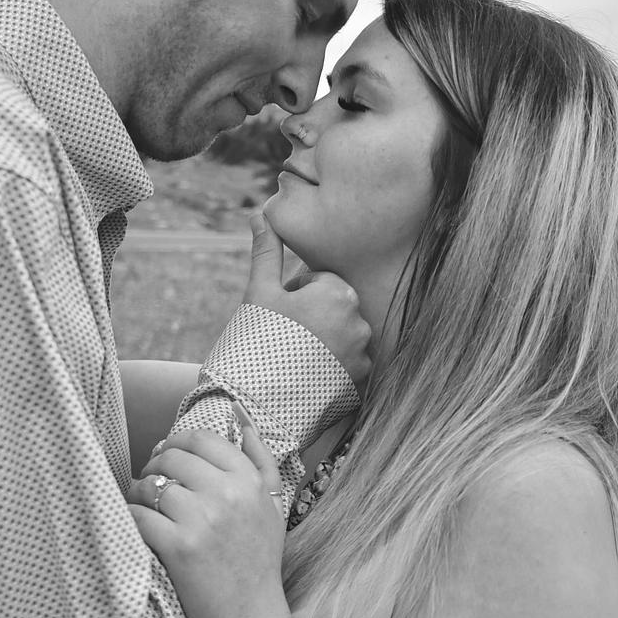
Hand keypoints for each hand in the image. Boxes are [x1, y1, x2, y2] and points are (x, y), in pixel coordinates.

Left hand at [127, 416, 287, 617]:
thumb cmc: (258, 562)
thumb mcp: (273, 506)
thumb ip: (261, 458)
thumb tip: (240, 416)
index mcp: (248, 480)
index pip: (200, 439)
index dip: (176, 444)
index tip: (168, 460)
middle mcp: (227, 494)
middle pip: (170, 458)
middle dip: (153, 467)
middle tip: (150, 484)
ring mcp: (201, 520)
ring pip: (149, 485)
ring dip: (138, 493)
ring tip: (142, 507)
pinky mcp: (178, 546)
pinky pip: (137, 515)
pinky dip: (130, 519)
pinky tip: (137, 528)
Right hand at [244, 212, 371, 386]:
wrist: (254, 404)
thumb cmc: (254, 342)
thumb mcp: (258, 292)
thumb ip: (266, 251)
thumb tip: (261, 213)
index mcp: (338, 292)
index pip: (319, 284)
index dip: (293, 297)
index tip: (276, 317)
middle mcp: (360, 322)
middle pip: (333, 311)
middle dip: (310, 320)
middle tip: (282, 339)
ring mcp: (363, 356)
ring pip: (342, 339)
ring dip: (322, 345)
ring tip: (293, 362)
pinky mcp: (362, 384)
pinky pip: (348, 368)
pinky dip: (331, 371)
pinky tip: (307, 379)